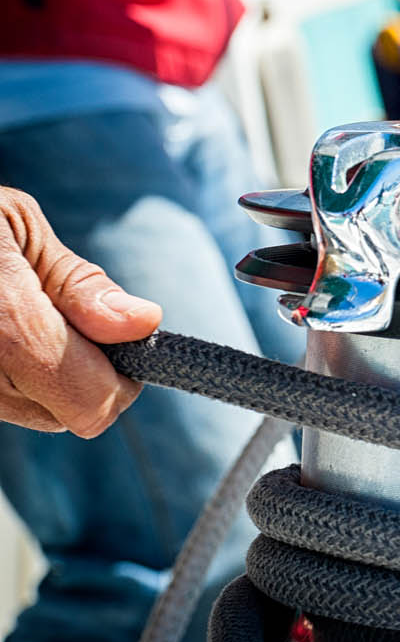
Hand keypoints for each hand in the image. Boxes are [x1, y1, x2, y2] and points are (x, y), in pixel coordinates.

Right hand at [0, 188, 157, 435]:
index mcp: (2, 319)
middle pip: (63, 416)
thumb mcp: (16, 225)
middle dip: (86, 376)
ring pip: (29, 414)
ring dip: (45, 377)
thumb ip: (80, 287)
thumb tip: (144, 326)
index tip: (127, 343)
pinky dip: (11, 376)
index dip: (122, 381)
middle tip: (73, 321)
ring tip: (19, 316)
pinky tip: (0, 334)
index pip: (87, 400)